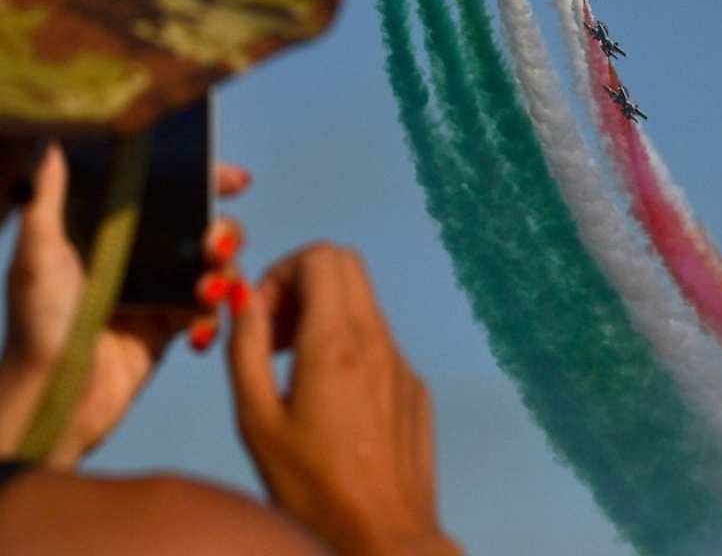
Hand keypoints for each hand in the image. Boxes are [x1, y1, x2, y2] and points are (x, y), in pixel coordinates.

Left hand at [0, 144, 250, 463]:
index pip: (164, 192)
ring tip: (209, 287)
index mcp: (109, 232)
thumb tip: (49, 145)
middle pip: (203, 225)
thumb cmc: (37, 327)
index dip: (205, 180)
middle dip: (224, 230)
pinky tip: (202, 322)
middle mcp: (138, 255)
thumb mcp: (36, 257)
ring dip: (224, 271)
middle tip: (215, 246)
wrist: (55, 399)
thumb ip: (46, 202)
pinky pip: (213, 308)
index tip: (237, 179)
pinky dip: (217, 312)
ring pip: (215, 265)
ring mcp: (160, 289)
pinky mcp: (173, 325)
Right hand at [227, 244, 459, 555]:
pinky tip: (329, 402)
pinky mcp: (415, 387)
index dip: (283, 272)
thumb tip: (243, 297)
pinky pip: (380, 343)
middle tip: (274, 336)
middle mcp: (378, 341)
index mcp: (336, 341)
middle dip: (302, 284)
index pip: (322, 256)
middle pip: (346, 266)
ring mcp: (403, 363)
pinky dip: (348, 348)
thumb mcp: (257, 419)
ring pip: (363, 305)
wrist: (384, 535)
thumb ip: (246, 347)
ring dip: (323, 317)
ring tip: (293, 371)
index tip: (262, 319)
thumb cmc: (312, 488)